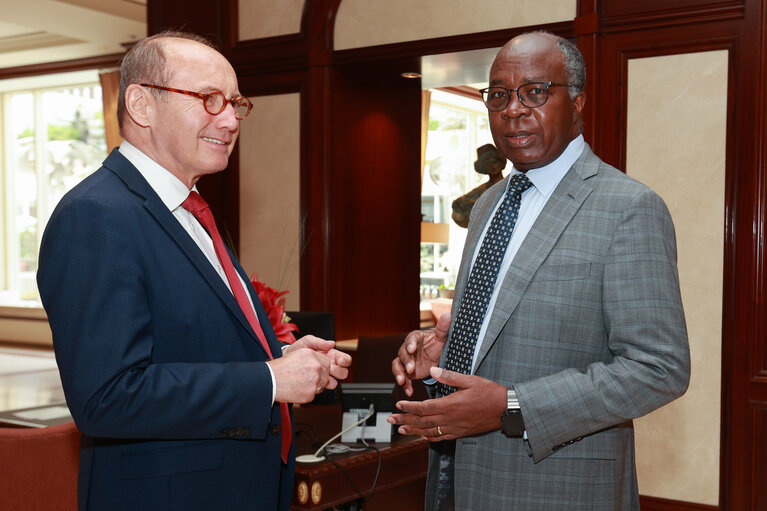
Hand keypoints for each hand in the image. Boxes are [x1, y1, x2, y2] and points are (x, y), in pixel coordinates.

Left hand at [281, 335, 351, 392]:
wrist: (284, 361)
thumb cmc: (295, 350)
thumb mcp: (306, 342)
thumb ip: (319, 342)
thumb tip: (332, 343)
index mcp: (331, 355)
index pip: (345, 360)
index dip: (345, 361)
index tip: (340, 361)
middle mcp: (329, 366)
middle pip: (343, 373)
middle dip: (339, 371)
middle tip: (331, 369)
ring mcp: (323, 376)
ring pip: (335, 382)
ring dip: (330, 380)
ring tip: (321, 375)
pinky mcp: (316, 384)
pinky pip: (323, 387)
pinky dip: (321, 385)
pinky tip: (314, 380)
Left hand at [386, 367, 505, 440]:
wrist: (505, 409)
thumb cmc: (489, 393)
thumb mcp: (470, 380)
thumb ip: (449, 376)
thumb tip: (432, 370)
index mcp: (450, 404)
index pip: (424, 408)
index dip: (409, 408)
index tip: (398, 405)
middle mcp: (450, 419)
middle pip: (422, 422)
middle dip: (405, 420)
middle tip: (391, 419)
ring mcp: (455, 428)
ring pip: (429, 432)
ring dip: (413, 431)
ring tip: (401, 429)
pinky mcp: (460, 433)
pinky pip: (441, 437)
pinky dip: (429, 437)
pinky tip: (422, 436)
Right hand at [391, 313, 450, 396]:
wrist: (437, 357)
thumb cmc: (438, 344)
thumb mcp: (442, 337)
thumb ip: (443, 328)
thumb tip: (448, 315)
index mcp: (415, 338)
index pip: (410, 339)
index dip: (410, 344)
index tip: (411, 349)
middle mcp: (408, 349)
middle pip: (402, 354)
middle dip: (406, 362)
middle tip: (411, 369)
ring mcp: (406, 361)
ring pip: (397, 366)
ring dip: (399, 374)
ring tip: (402, 381)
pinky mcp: (407, 372)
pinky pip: (403, 378)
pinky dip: (405, 385)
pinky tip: (409, 391)